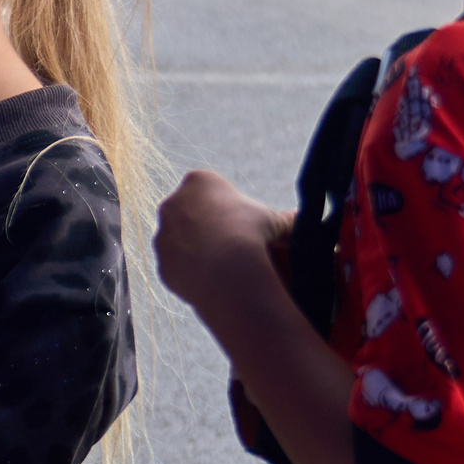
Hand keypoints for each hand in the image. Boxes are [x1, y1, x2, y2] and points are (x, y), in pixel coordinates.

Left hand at [153, 170, 295, 351]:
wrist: (227, 269)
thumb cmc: (251, 234)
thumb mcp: (272, 221)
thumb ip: (283, 219)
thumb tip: (301, 219)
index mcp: (198, 182)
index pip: (209, 189)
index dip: (227, 206)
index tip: (240, 222)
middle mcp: (173, 204)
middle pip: (189, 213)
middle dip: (206, 225)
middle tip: (230, 244)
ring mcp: (163, 234)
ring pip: (179, 241)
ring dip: (195, 250)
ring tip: (221, 266)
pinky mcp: (162, 263)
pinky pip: (177, 267)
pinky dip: (191, 273)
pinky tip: (211, 281)